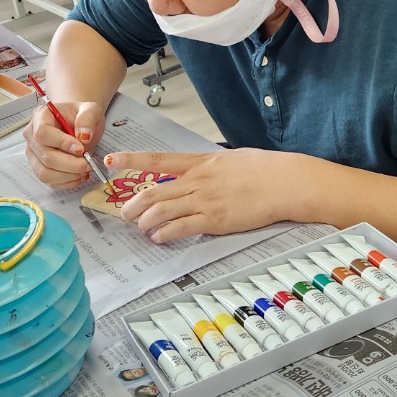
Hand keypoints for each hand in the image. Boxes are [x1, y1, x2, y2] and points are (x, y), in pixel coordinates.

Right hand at [23, 101, 104, 189]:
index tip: (81, 149)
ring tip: (86, 170)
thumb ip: (88, 118)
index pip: (43, 133)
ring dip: (68, 176)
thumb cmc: (81, 116)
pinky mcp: (38, 167)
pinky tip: (80, 176)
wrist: (76, 124)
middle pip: (45, 156)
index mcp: (41, 116)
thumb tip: (84, 136)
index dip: (62, 143)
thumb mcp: (91, 110)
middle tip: (89, 164)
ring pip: (45, 173)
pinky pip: (49, 181)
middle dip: (70, 164)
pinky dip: (66, 182)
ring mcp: (33, 153)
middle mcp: (32, 135)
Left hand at [109, 148, 302, 242]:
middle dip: (132, 205)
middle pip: (153, 191)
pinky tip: (159, 237)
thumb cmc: (263, 170)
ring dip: (145, 222)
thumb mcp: (230, 159)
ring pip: (161, 211)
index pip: (159, 159)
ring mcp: (204, 200)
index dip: (132, 160)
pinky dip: (164, 234)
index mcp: (200, 162)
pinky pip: (180, 228)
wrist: (284, 182)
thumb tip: (196, 171)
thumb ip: (208, 167)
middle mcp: (197, 180)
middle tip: (123, 213)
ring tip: (141, 228)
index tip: (112, 161)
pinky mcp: (214, 220)